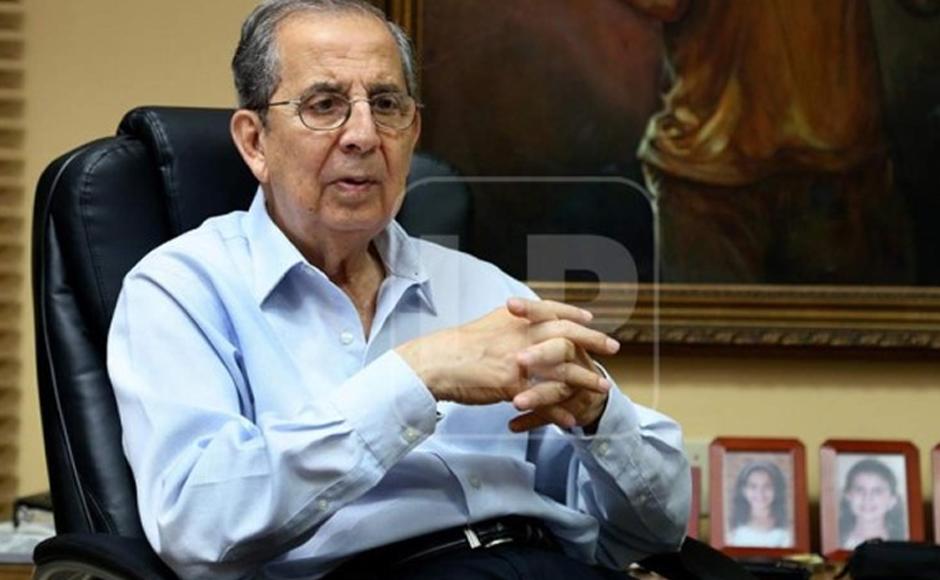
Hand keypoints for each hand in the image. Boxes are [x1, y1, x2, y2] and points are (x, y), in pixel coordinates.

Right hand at [395, 298, 617, 415]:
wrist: (435, 363)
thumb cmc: (456, 347)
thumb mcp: (486, 325)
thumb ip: (508, 323)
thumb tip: (520, 318)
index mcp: (514, 319)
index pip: (552, 311)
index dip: (573, 315)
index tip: (590, 320)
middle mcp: (520, 335)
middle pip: (566, 335)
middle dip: (592, 341)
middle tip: (613, 346)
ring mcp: (519, 360)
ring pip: (562, 369)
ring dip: (585, 379)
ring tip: (603, 387)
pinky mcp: (512, 385)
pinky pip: (543, 400)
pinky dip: (559, 411)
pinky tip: (571, 420)